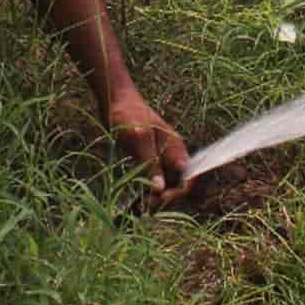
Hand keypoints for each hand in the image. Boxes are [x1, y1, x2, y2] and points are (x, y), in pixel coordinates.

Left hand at [107, 91, 190, 208]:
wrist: (115, 100)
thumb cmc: (127, 113)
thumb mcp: (138, 137)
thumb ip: (150, 161)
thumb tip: (160, 188)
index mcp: (175, 147)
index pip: (189, 177)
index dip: (177, 192)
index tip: (159, 198)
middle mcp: (172, 154)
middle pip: (179, 184)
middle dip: (166, 198)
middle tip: (145, 204)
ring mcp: (160, 157)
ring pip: (167, 185)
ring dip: (157, 198)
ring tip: (139, 204)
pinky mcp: (148, 159)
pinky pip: (154, 180)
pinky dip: (148, 191)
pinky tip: (137, 198)